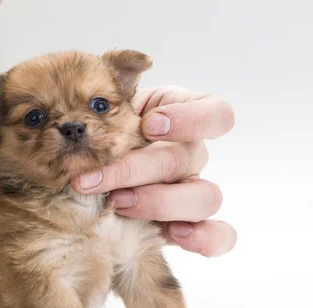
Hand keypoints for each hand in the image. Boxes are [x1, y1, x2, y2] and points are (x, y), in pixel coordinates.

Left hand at [72, 86, 236, 256]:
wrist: (94, 172)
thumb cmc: (104, 135)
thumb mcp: (111, 107)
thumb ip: (119, 88)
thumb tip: (131, 63)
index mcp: (185, 120)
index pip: (216, 113)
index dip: (190, 119)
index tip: (149, 125)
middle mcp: (193, 155)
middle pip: (189, 158)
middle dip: (139, 169)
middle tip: (95, 179)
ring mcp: (195, 191)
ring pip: (205, 197)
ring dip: (161, 202)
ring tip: (120, 205)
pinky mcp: (191, 226)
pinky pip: (218, 236)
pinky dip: (202, 237)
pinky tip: (171, 235)